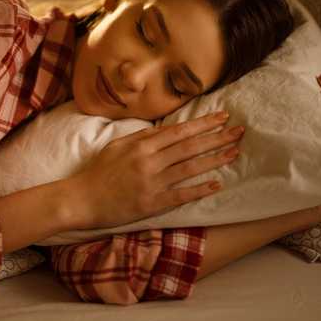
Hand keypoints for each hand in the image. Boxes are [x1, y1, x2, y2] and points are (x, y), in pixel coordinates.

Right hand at [70, 111, 243, 228]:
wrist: (81, 199)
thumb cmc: (98, 172)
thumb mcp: (117, 146)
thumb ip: (142, 138)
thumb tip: (165, 130)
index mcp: (141, 145)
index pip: (179, 131)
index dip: (203, 124)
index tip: (222, 117)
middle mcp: (149, 161)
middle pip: (190, 146)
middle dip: (217, 137)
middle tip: (239, 131)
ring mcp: (152, 182)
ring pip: (190, 168)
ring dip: (214, 160)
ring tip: (234, 153)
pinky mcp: (152, 203)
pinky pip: (181, 195)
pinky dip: (200, 189)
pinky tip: (216, 185)